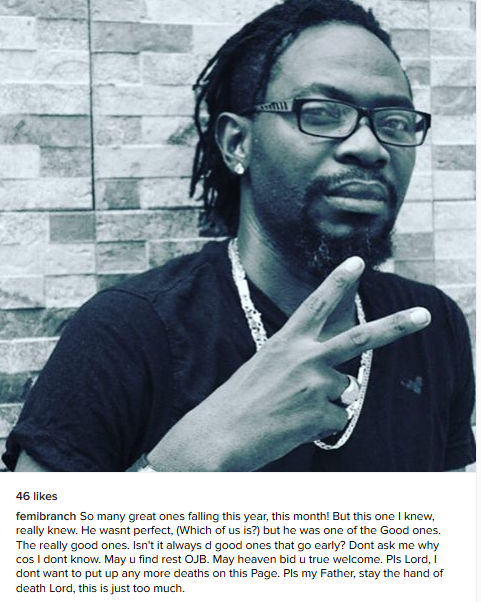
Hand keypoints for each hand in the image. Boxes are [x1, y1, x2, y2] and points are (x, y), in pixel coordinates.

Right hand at [147, 256, 430, 470]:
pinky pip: (336, 418)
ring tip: (292, 410)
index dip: (338, 281)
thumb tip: (344, 384)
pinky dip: (319, 426)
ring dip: (327, 402)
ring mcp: (314, 384)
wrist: (218, 435)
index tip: (357, 262)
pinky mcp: (319, 413)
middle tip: (423, 316)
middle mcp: (304, 357)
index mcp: (285, 341)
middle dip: (396, 326)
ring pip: (345, 391)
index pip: (317, 304)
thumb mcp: (264, 367)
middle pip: (361, 339)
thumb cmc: (237, 403)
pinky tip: (293, 426)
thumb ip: (301, 364)